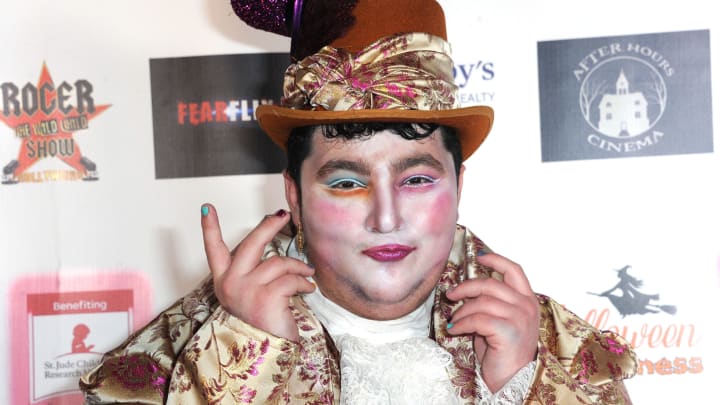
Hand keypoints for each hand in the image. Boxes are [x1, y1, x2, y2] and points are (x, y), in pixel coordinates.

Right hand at [201, 204, 315, 340]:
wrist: (269, 354)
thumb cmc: (263, 323)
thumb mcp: (251, 295)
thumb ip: (255, 273)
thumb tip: (271, 247)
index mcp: (224, 282)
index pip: (213, 250)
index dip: (210, 228)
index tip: (207, 208)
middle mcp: (231, 284)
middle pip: (250, 244)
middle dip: (268, 226)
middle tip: (282, 215)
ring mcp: (247, 290)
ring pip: (277, 263)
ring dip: (297, 267)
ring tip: (307, 274)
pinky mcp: (266, 297)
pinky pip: (290, 279)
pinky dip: (303, 283)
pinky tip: (308, 289)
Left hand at [445, 253, 538, 391]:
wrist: (512, 378)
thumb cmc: (502, 349)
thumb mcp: (500, 319)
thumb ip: (491, 302)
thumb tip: (466, 288)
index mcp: (527, 300)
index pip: (514, 270)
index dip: (495, 260)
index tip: (479, 257)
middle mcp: (526, 306)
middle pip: (490, 284)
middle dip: (466, 287)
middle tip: (451, 295)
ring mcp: (520, 318)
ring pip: (481, 302)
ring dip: (462, 311)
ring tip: (454, 320)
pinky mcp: (508, 331)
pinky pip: (477, 319)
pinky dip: (461, 323)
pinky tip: (455, 329)